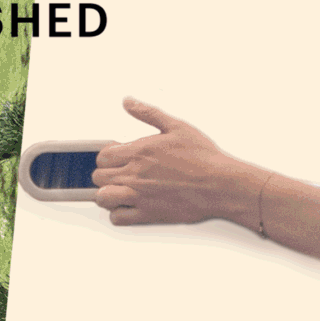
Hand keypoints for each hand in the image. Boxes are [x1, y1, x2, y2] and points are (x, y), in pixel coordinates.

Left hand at [91, 98, 256, 228]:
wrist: (220, 184)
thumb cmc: (203, 158)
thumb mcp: (176, 126)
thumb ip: (147, 113)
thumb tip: (129, 102)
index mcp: (139, 151)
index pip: (103, 155)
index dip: (108, 155)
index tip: (118, 156)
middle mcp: (135, 174)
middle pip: (99, 176)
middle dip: (106, 173)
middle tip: (119, 172)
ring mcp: (139, 196)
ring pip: (103, 197)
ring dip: (107, 193)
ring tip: (118, 189)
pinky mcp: (148, 214)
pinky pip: (118, 218)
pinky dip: (118, 213)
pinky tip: (127, 205)